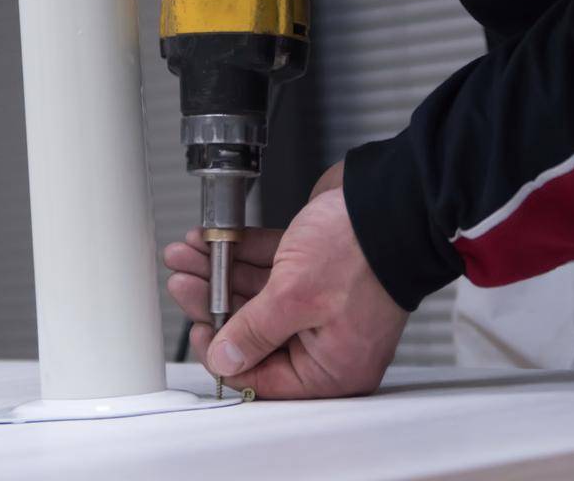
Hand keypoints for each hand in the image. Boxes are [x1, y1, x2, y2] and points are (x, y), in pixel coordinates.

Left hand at [163, 161, 408, 398]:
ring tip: (187, 256)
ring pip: (257, 294)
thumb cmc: (361, 253)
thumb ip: (255, 332)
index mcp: (331, 367)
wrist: (389, 197)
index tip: (198, 327)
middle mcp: (325, 338)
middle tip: (183, 283)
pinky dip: (241, 254)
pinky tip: (214, 241)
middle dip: (213, 301)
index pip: (264, 376)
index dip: (224, 352)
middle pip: (254, 331)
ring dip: (219, 273)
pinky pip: (269, 267)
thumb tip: (223, 358)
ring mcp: (319, 300)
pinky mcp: (313, 265)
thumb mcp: (296, 297)